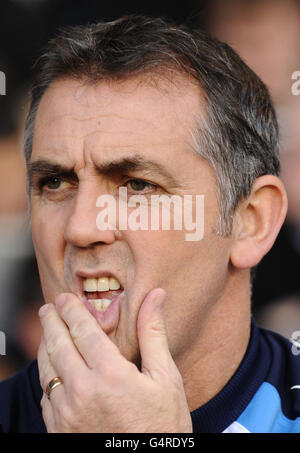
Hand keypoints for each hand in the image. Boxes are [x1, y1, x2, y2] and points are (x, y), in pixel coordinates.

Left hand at [37, 288, 192, 432]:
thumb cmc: (163, 425)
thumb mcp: (165, 378)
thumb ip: (153, 333)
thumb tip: (155, 295)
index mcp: (111, 375)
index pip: (83, 330)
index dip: (72, 310)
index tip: (65, 297)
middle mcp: (83, 392)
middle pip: (58, 345)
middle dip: (52, 321)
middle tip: (49, 307)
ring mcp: (67, 414)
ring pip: (46, 369)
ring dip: (45, 345)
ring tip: (47, 331)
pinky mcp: (59, 431)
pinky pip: (45, 395)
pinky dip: (46, 375)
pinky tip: (53, 367)